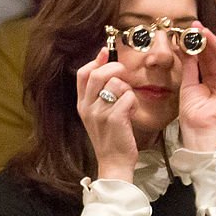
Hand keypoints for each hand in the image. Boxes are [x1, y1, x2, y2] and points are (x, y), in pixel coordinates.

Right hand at [76, 47, 137, 180]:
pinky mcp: (114, 119)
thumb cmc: (110, 136)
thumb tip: (104, 63)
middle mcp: (87, 107)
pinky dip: (134, 102)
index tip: (107, 52)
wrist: (113, 162)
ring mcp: (99, 113)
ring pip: (116, 84)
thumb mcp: (98, 114)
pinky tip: (132, 112)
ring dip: (127, 90)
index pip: (82, 73)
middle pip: (98, 74)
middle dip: (115, 68)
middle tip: (124, 75)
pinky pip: (127, 97)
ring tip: (128, 103)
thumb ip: (99, 92)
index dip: (96, 60)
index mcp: (81, 104)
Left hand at [179, 25, 215, 150]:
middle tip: (196, 27)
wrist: (198, 129)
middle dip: (207, 41)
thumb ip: (190, 65)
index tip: (190, 31)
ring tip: (205, 32)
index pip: (206, 58)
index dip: (199, 45)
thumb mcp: (188, 84)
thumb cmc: (193, 113)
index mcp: (211, 81)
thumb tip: (185, 45)